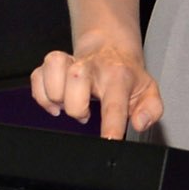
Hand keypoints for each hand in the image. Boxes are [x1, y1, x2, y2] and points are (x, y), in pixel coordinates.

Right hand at [29, 38, 162, 139]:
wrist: (111, 49)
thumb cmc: (126, 75)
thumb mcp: (148, 91)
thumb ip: (151, 109)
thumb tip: (139, 123)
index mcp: (119, 75)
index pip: (115, 103)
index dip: (111, 124)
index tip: (109, 140)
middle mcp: (93, 66)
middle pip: (76, 79)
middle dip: (77, 106)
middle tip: (86, 114)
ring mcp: (71, 62)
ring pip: (54, 71)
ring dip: (57, 96)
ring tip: (69, 104)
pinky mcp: (53, 64)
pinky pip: (37, 76)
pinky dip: (41, 94)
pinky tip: (55, 101)